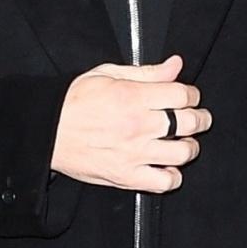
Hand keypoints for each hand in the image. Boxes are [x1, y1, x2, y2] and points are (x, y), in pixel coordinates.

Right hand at [52, 54, 211, 194]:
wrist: (46, 130)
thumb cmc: (74, 101)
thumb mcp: (108, 74)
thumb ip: (146, 72)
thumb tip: (176, 64)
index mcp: (133, 97)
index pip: (183, 94)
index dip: (192, 94)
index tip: (189, 97)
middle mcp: (137, 126)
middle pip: (190, 122)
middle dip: (201, 118)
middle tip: (198, 118)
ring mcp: (134, 153)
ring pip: (183, 153)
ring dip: (190, 147)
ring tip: (184, 143)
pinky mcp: (126, 176)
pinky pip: (164, 182)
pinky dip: (173, 176)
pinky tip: (168, 167)